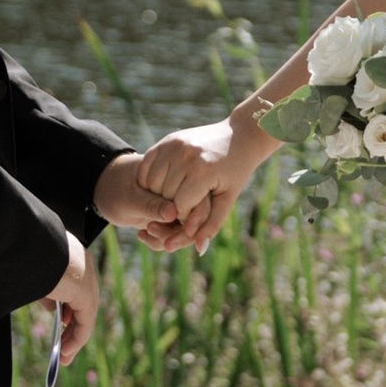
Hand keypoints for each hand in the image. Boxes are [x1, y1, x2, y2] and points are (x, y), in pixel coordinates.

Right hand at [42, 230, 97, 371]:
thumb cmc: (26, 255)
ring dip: (74, 337)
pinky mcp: (86, 293)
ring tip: (64, 356)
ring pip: (85, 314)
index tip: (61, 324)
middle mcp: (84, 265)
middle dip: (72, 327)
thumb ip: (47, 292)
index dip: (68, 308)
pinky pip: (85, 321)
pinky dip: (77, 338)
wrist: (29, 245)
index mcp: (72, 255)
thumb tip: (52, 308)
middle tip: (64, 346)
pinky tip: (67, 351)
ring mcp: (87, 278)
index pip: (74, 286)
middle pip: (82, 303)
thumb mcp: (37, 276)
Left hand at [92, 148, 202, 254]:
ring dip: (167, 238)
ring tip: (143, 233)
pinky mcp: (168, 217)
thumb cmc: (115, 187)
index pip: (199, 199)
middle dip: (181, 234)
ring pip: (185, 230)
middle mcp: (182, 190)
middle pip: (196, 218)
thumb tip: (173, 213)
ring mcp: (176, 204)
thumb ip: (152, 205)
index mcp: (179, 174)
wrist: (105, 189)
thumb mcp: (130, 197)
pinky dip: (160, 239)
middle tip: (158, 237)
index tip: (183, 231)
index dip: (194, 219)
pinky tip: (141, 235)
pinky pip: (173, 234)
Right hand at [133, 114, 265, 251]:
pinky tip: (160, 185)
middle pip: (163, 195)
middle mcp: (186, 156)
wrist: (239, 136)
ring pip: (151, 182)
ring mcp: (174, 145)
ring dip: (157, 194)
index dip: (183, 216)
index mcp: (203, 171)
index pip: (179, 206)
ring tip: (171, 197)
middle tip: (181, 207)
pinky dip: (148, 180)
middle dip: (170, 206)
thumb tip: (198, 249)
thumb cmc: (236, 172)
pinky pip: (146, 166)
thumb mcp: (227, 200)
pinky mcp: (167, 140)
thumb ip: (212, 224)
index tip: (192, 215)